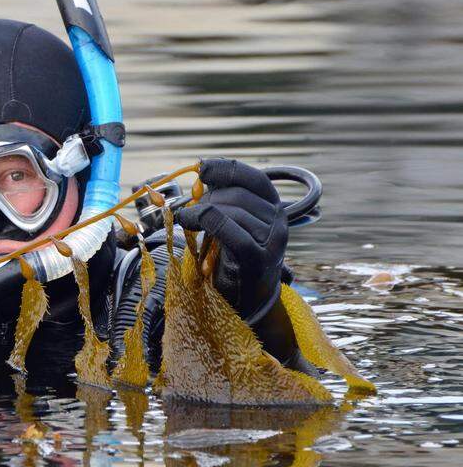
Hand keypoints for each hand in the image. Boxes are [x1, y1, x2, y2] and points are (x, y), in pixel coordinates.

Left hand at [177, 158, 287, 322]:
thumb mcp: (234, 221)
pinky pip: (232, 232)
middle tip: (191, 212)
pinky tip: (190, 222)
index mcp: (274, 207)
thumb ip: (225, 199)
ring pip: (232, 211)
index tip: (202, 168)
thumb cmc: (234, 255)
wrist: (248, 299)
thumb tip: (203, 171)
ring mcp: (271, 241)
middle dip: (208, 199)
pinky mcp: (258, 260)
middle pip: (238, 195)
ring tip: (188, 220)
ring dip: (201, 211)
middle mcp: (278, 221)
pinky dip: (207, 222)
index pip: (254, 178)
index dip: (227, 169)